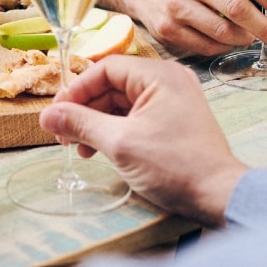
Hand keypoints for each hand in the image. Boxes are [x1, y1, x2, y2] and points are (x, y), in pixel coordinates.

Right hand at [39, 56, 247, 225]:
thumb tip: (47, 115)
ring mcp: (172, 100)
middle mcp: (168, 81)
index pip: (105, 69)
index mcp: (160, 75)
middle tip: (62, 133)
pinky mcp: (173, 120)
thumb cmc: (176, 167)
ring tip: (77, 147)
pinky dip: (113, 130)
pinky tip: (97, 149)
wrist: (219, 197)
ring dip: (95, 123)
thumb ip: (80, 123)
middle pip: (111, 85)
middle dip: (83, 109)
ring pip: (120, 102)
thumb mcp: (119, 143)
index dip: (76, 90)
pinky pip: (134, 116)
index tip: (56, 112)